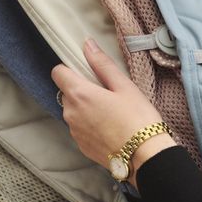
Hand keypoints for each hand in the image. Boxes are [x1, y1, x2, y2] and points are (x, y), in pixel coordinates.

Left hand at [51, 38, 176, 185]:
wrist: (144, 157)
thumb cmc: (137, 118)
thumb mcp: (124, 86)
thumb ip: (102, 64)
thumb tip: (87, 45)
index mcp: (79, 94)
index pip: (58, 72)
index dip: (69, 69)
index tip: (86, 72)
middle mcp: (70, 113)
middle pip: (67, 92)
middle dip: (82, 89)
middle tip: (107, 93)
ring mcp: (74, 131)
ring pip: (73, 111)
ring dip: (85, 108)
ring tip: (111, 112)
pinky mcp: (81, 146)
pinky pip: (80, 128)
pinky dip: (90, 124)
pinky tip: (110, 127)